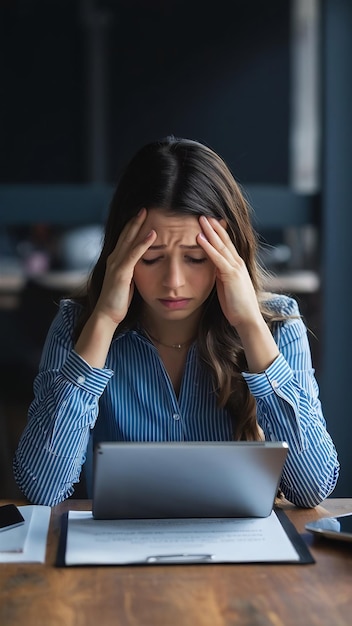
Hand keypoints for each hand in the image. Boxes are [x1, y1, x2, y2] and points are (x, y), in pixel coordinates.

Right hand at [95, 208, 156, 325]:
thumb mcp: (126, 282)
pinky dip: (143, 243)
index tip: (142, 216)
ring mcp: (116, 264)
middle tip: (144, 207)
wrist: (107, 315)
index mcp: (115, 261)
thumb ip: (131, 271)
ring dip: (138, 226)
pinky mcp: (121, 272)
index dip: (132, 227)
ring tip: (147, 213)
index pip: (124, 240)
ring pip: (128, 240)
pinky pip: (134, 254)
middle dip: (134, 221)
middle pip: (125, 235)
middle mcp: (113, 259)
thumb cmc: (118, 301)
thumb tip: (140, 267)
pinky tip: (152, 234)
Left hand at [197, 216, 278, 371]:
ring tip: (200, 219)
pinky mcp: (230, 275)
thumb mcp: (227, 287)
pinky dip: (207, 247)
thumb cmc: (237, 306)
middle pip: (224, 240)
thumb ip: (221, 276)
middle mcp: (237, 263)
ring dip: (210, 231)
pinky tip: (199, 238)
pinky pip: (217, 258)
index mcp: (236, 266)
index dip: (218, 232)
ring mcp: (235, 268)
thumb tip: (213, 269)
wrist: (247, 319)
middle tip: (203, 213)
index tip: (208, 221)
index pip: (226, 244)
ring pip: (220, 245)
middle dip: (213, 226)